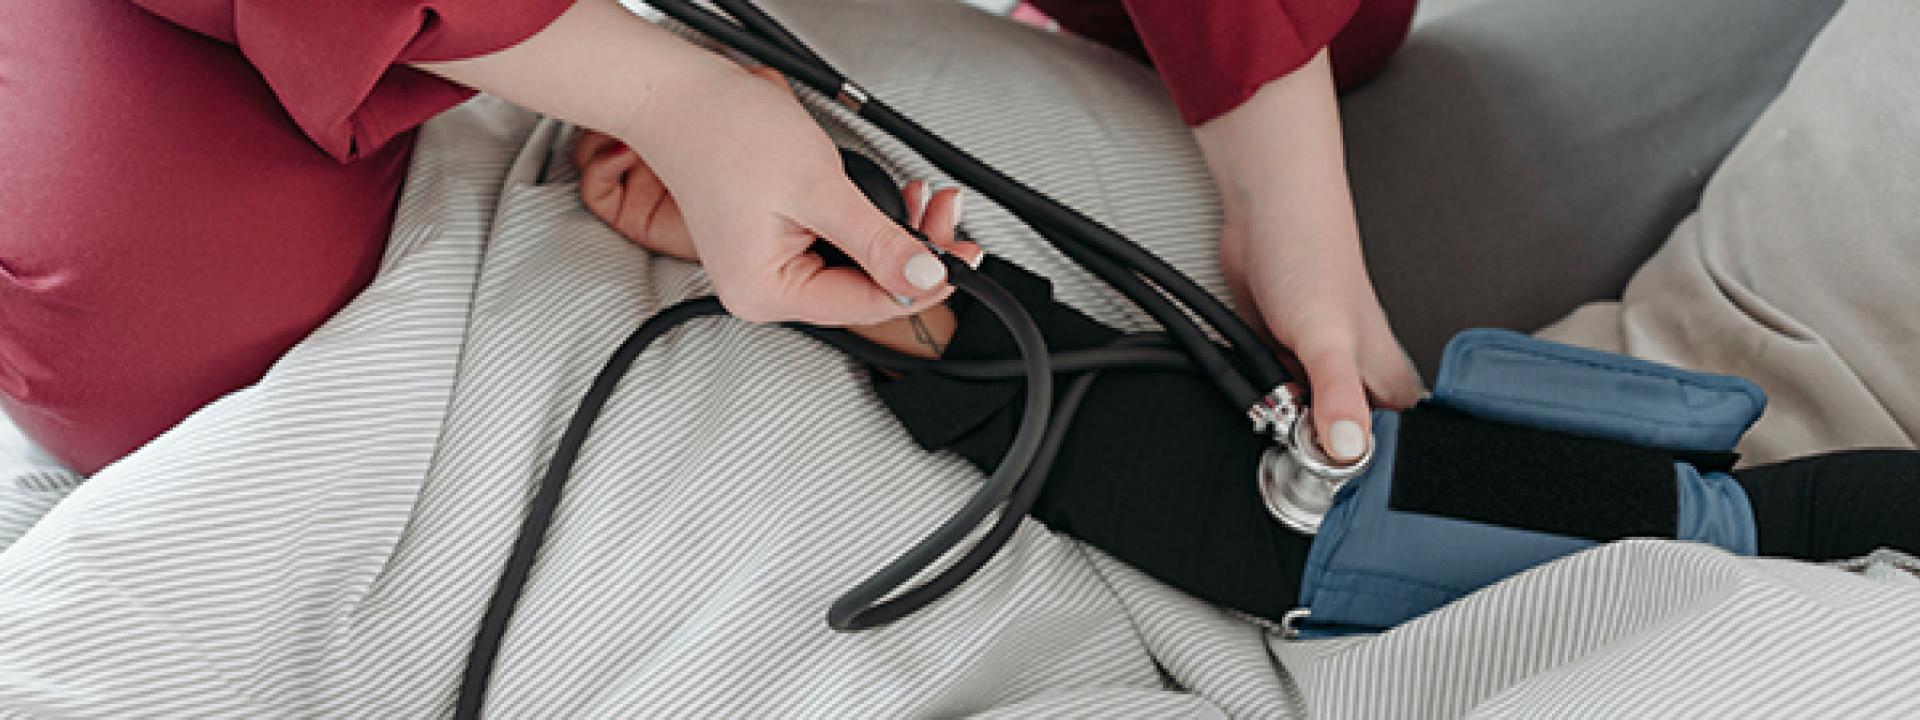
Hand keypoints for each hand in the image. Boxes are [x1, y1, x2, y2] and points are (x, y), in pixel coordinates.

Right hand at [417, 0, 973, 325]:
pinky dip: (867, 226)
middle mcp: (763, 290)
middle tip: (948, 218)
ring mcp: (767, 269)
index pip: (865, 305)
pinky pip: (835, 248)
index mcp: (766, 291)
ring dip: (895, 236)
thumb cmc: (727, 133)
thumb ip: (876, 241)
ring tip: (924, 200)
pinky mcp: (774, 245)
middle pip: (862, 290)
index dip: (920, 284)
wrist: (681, 96)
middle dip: (912, 254)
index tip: (961, 260)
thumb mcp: (819, 189)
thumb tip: (924, 277)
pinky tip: (893, 201)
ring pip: (854, 268)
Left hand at [1222, 216, 1421, 460]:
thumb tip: (1348, 448)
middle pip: (1352, 442)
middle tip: (1307, 467)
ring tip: (1283, 437)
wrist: (1265, 213)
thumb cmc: (1310, 253)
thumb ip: (1338, 394)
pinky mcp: (1284, 357)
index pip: (1399, 444)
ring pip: (1313, 423)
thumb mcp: (1326, 337)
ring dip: (1296, 435)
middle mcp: (1356, 375)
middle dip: (1332, 460)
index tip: (1346, 485)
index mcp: (1385, 375)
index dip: (1377, 470)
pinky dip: (1272, 409)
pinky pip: (1281, 400)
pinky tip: (1263, 406)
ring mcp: (1317, 368)